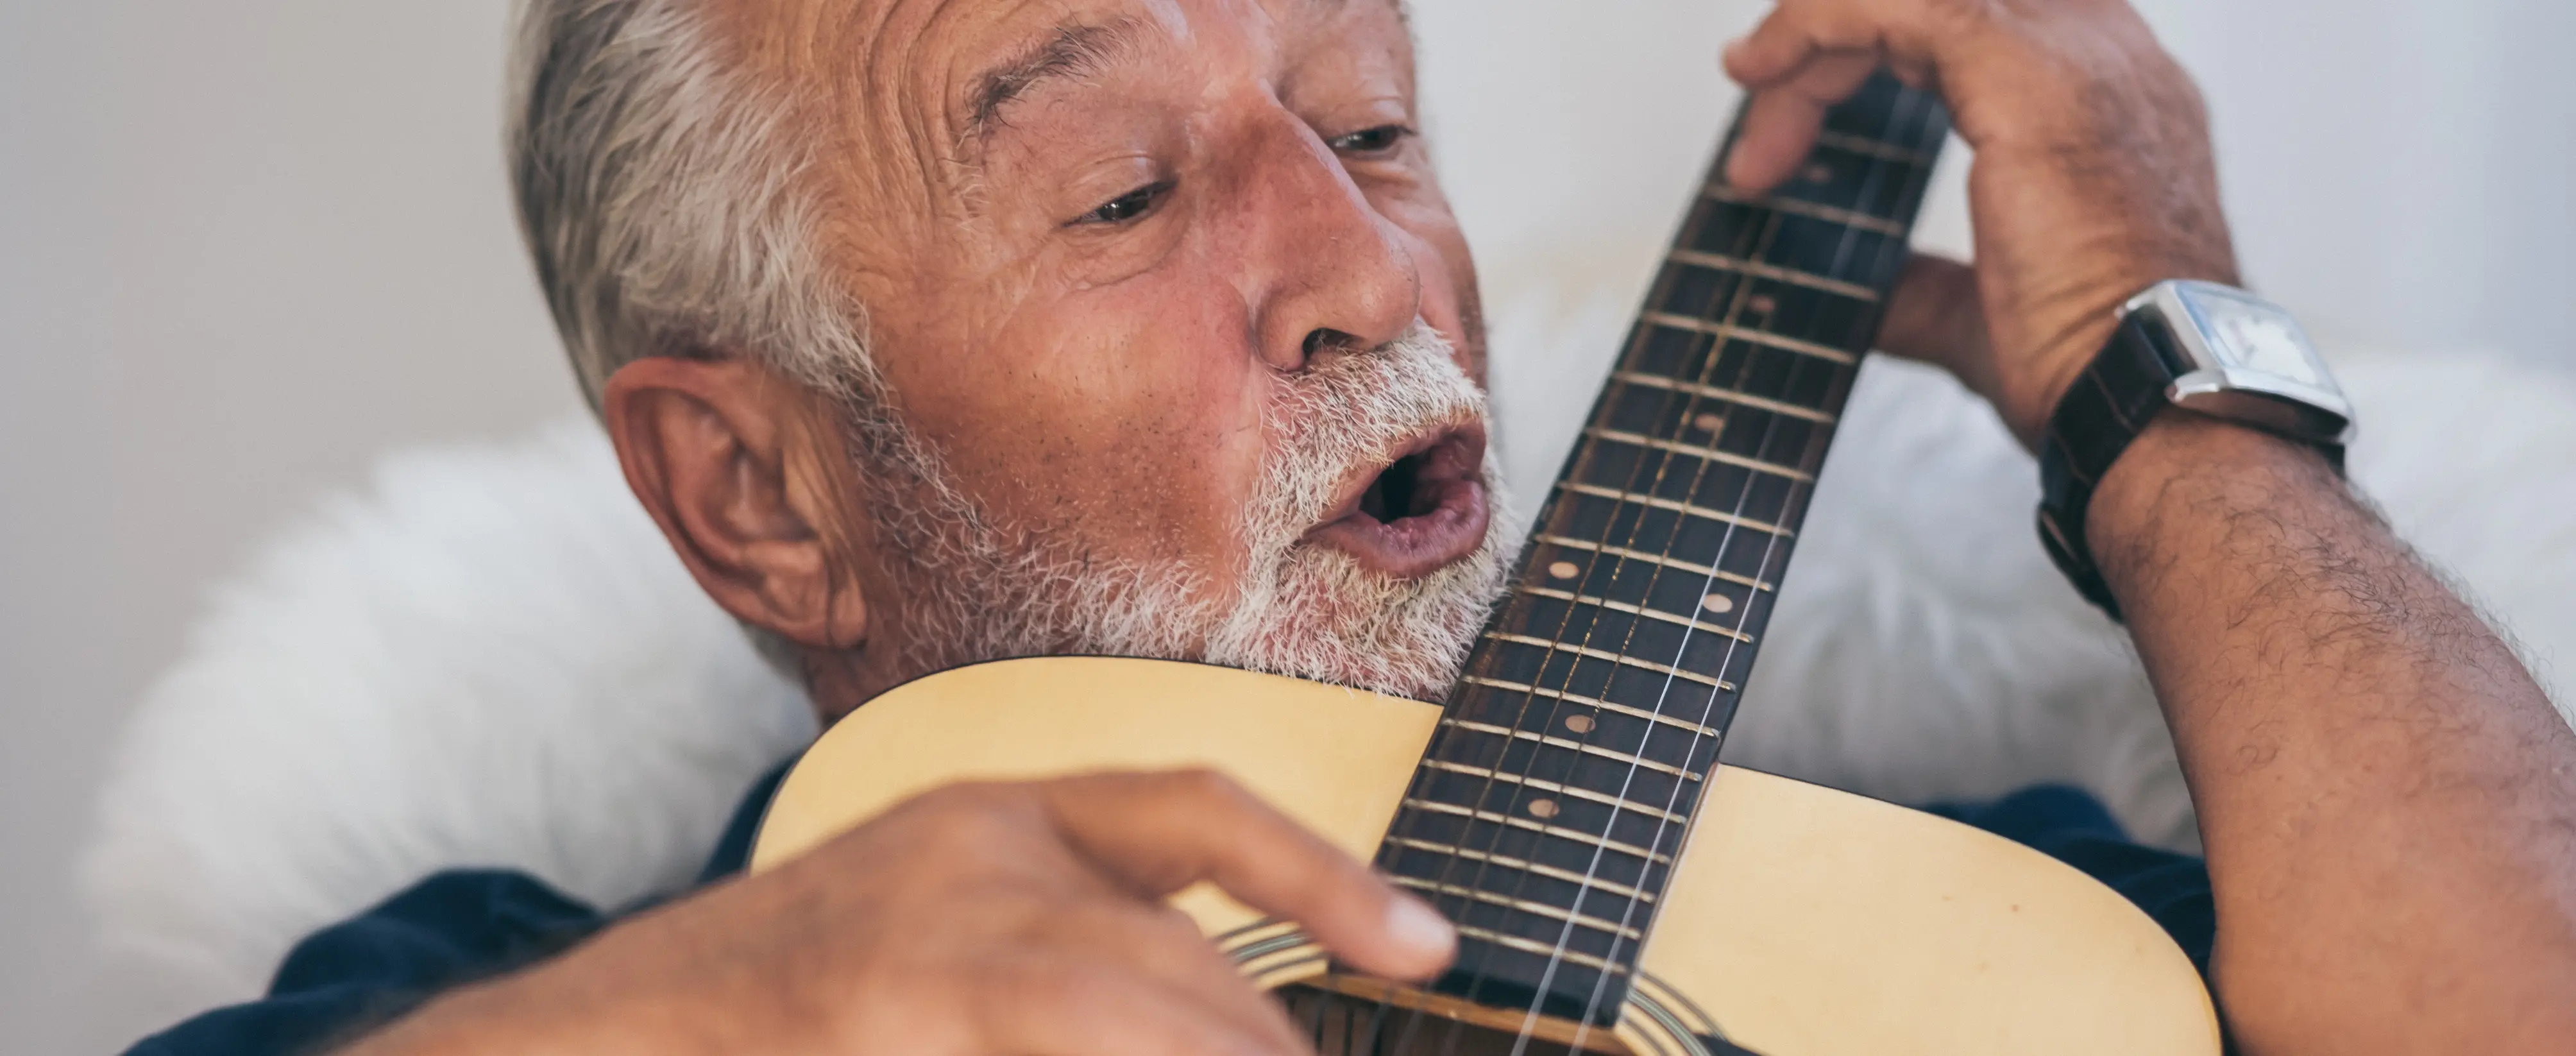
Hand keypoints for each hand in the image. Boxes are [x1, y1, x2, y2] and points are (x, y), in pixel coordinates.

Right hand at [343, 770, 1454, 1055]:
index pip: (1193, 810)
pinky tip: (1128, 1055)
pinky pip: (1044, 1039)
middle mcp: (968, 857)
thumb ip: (1079, 958)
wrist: (589, 1040)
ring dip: (1219, 1050)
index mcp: (994, 816)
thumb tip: (1238, 1016)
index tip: (1431, 947)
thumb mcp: (939, 933)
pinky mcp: (872, 1007)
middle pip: (1185, 966)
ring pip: (1136, 1011)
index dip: (1324, 875)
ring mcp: (917, 946)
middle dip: (1265, 1045)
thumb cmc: (791, 1004)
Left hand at [1720, 0, 2237, 446]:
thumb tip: (1868, 295)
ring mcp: (2077, 55)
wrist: (2151, 395)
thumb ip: (1923, 286)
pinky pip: (1897, 3)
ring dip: (1818, 24)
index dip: (1872, 45)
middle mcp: (2103, 55)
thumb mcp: (1982, 314)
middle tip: (1762, 100)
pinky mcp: (2031, 75)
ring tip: (1754, 82)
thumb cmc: (2092, 368)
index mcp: (2105, 98)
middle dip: (1842, 29)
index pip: (1974, 20)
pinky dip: (1815, 22)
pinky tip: (1765, 73)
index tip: (1788, 118)